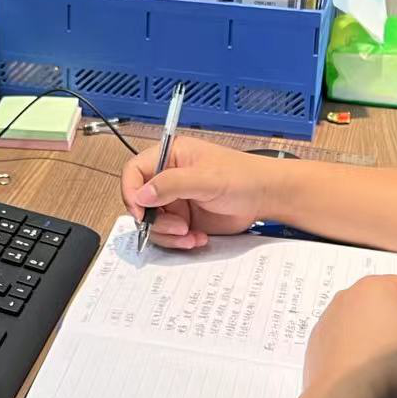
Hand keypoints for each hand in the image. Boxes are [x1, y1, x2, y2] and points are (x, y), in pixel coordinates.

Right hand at [120, 135, 267, 248]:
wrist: (265, 197)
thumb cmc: (242, 177)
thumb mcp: (206, 179)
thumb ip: (172, 184)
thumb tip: (141, 195)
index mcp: (170, 156)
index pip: (134, 171)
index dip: (131, 191)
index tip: (140, 211)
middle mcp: (168, 178)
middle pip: (141, 202)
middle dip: (155, 220)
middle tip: (177, 226)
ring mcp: (175, 200)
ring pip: (153, 222)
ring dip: (168, 234)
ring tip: (189, 234)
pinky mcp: (184, 219)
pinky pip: (169, 234)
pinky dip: (179, 241)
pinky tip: (198, 238)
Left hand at [303, 275, 396, 397]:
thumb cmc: (383, 366)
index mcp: (375, 287)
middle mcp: (348, 298)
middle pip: (388, 309)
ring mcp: (331, 321)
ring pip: (368, 328)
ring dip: (379, 344)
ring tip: (387, 368)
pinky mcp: (321, 344)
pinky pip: (350, 346)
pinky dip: (359, 357)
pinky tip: (368, 374)